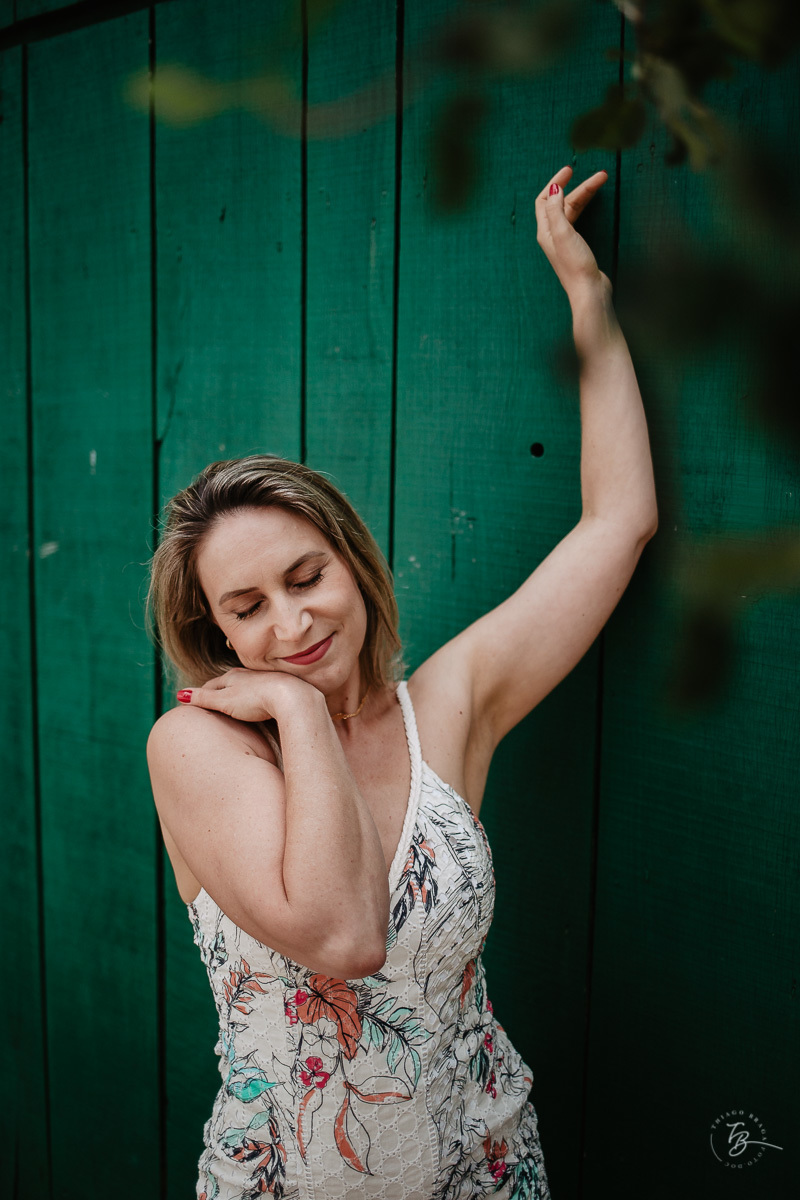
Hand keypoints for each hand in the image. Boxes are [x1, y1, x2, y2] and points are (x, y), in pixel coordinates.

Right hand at [176, 667, 317, 723]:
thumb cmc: (256, 700)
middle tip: (211, 703)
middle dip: (219, 692)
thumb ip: (203, 698)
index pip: (212, 684)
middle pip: (228, 684)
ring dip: (238, 695)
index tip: (195, 702)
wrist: (290, 697)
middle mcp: (248, 676)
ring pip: (245, 688)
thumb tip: (180, 694)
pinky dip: (254, 700)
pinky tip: (258, 707)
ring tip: (233, 705)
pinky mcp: (277, 690)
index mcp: (232, 677)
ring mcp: (264, 681)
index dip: (202, 694)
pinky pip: (260, 695)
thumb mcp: (224, 701)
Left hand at [535, 165, 609, 298]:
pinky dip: (586, 206)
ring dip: (586, 194)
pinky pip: (579, 218)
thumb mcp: (563, 233)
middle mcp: (553, 235)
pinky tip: (595, 200)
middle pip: (562, 202)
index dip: (555, 182)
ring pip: (573, 209)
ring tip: (602, 181)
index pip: (544, 200)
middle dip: (579, 187)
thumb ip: (556, 210)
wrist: (589, 291)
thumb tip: (554, 188)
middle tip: (599, 175)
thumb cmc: (575, 265)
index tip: (570, 170)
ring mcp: (565, 241)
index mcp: (545, 231)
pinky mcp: (577, 246)